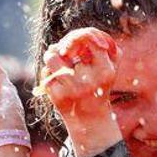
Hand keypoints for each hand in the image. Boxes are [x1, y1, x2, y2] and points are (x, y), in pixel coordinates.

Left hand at [40, 27, 121, 156]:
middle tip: (62, 50)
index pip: (89, 38)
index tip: (74, 44)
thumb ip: (107, 47)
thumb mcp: (110, 68)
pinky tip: (55, 82)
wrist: (90, 121)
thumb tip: (88, 35)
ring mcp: (72, 89)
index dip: (77, 36)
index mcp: (106, 70)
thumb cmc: (99, 88)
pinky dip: (48, 75)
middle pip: (66, 46)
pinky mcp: (58, 97)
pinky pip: (46, 75)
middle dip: (62, 46)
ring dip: (51, 55)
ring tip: (54, 60)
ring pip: (52, 56)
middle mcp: (90, 80)